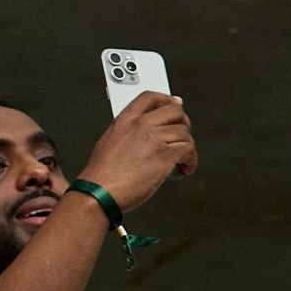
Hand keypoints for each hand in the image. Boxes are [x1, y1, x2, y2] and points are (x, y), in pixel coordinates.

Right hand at [76, 92, 197, 212]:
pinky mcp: (164, 156)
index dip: (167, 99)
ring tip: (183, 159)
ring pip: (184, 132)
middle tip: (183, 134)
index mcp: (125, 120)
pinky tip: (185, 167)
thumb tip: (141, 138)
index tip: (175, 104)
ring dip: (188, 146)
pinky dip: (191, 159)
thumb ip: (127, 133)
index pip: (151, 97)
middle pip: (174, 111)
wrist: (99, 193)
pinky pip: (188, 149)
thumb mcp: (108, 143)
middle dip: (183, 122)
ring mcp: (153, 139)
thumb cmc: (100, 175)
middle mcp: (140, 126)